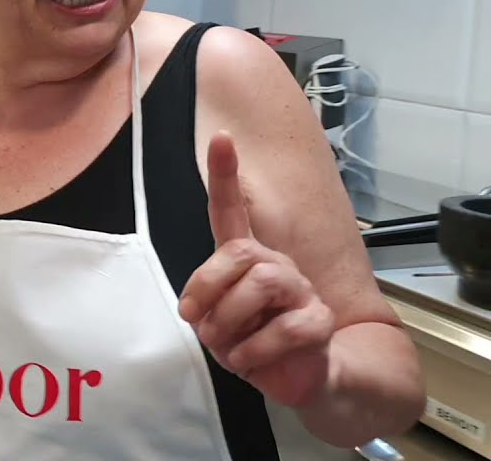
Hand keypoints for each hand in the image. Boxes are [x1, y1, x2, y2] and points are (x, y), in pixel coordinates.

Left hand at [179, 131, 336, 408]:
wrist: (300, 380)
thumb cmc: (252, 344)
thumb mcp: (216, 323)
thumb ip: (204, 306)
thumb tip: (197, 309)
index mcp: (245, 260)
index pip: (232, 211)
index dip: (225, 174)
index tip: (222, 137)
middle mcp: (275, 266)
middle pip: (239, 253)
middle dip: (210, 289)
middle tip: (202, 323)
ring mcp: (302, 291)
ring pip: (261, 284)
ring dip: (231, 323)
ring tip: (230, 345)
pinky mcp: (319, 321)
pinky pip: (282, 329)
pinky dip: (255, 351)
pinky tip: (251, 360)